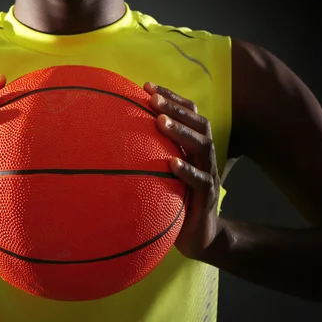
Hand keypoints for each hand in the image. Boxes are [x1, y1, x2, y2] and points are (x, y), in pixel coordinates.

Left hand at [144, 82, 221, 260]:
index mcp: (194, 146)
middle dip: (176, 108)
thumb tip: (113, 136)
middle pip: (199, 123)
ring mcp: (208, 175)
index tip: (146, 85)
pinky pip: (201, 181)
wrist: (200, 236)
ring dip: (181, 132)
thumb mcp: (163, 172)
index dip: (172, 97)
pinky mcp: (206, 198)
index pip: (189, 113)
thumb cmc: (176, 198)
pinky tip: (172, 163)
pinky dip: (187, 170)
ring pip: (202, 147)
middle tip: (153, 98)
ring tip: (160, 121)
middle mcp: (204, 156)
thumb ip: (150, 153)